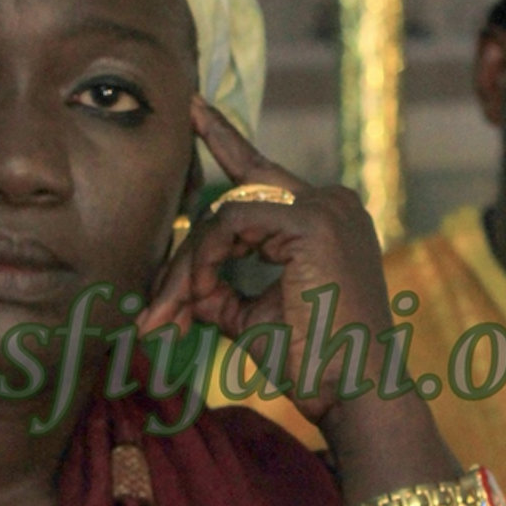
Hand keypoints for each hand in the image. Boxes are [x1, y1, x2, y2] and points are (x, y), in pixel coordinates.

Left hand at [137, 96, 393, 424]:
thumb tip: (178, 285)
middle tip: (152, 312)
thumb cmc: (313, 362)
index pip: (261, 175)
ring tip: (169, 315)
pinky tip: (200, 296)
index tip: (195, 110)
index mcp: (326, 218)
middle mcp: (331, 201)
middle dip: (186, 251)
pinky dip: (205, 259)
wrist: (354, 395)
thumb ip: (219, 287)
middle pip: (234, 200)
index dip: (225, 142)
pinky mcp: (313, 221)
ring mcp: (325, 206)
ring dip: (188, 267)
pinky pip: (232, 222)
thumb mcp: (253, 316)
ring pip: (225, 213)